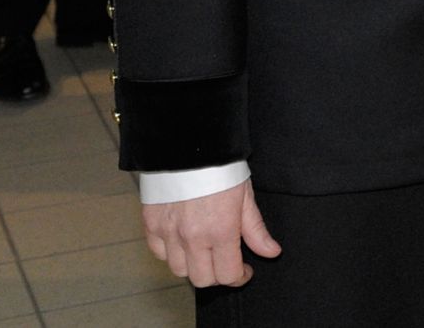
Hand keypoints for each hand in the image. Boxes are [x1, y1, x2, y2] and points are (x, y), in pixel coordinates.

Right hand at [142, 180, 280, 287]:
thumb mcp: (246, 196)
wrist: (190, 145)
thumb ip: (256, 229)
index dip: (239, 277)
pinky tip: (183, 241)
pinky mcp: (151, 225)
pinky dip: (171, 253)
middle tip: (225, 261)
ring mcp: (169, 233)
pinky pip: (159, 254)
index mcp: (221, 231)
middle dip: (217, 275)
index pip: (228, 274)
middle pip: (202, 279)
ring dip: (194, 266)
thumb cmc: (221, 167)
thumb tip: (271, 252)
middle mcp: (193, 238)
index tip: (244, 271)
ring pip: (179, 270)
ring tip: (204, 250)